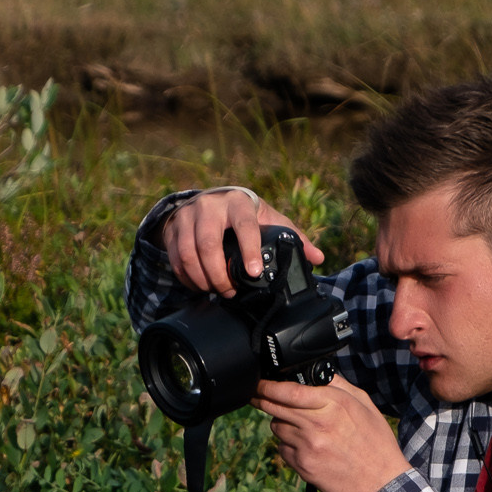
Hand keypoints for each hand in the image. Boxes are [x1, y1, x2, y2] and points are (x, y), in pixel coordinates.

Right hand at [162, 187, 323, 294]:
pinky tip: (199, 287)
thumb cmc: (244, 213)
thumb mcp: (268, 218)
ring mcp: (187, 216)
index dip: (248, 248)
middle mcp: (209, 205)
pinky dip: (186, 278)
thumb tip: (319, 258)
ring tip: (215, 291)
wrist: (209, 200)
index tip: (253, 272)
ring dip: (201, 279)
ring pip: (188, 252)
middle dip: (218, 274)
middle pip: (208, 242)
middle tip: (230, 291)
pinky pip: (175, 258)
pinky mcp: (172, 228)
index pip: (243, 224)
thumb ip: (293, 236)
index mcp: (237, 202)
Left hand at [253, 375, 410, 491]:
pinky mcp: (303, 466)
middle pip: (275, 407)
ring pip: (276, 427)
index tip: (260, 383)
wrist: (381, 482)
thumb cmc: (375, 441)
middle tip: (258, 396)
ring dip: (281, 422)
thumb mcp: (364, 405)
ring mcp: (308, 446)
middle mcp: (317, 424)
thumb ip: (338, 386)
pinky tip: (306, 446)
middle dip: (263, 399)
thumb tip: (315, 373)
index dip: (268, 386)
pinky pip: (283, 448)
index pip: (289, 391)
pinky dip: (288, 444)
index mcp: (333, 405)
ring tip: (300, 426)